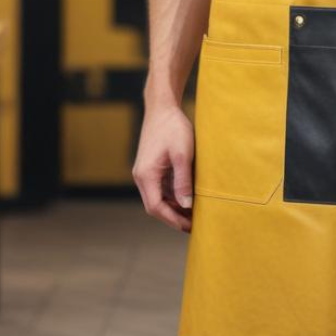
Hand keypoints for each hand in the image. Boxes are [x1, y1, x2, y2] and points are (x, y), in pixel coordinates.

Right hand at [133, 104, 194, 231]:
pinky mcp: (151, 167)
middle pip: (155, 206)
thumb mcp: (183, 154)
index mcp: (146, 175)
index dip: (172, 219)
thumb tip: (186, 205)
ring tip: (193, 214)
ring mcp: (145, 171)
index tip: (189, 227)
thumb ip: (183, 180)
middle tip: (194, 225)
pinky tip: (187, 197)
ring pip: (158, 197)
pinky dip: (172, 195)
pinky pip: (160, 187)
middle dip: (173, 217)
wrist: (163, 107)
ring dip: (173, 207)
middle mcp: (141, 176)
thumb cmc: (174, 128)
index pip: (155, 207)